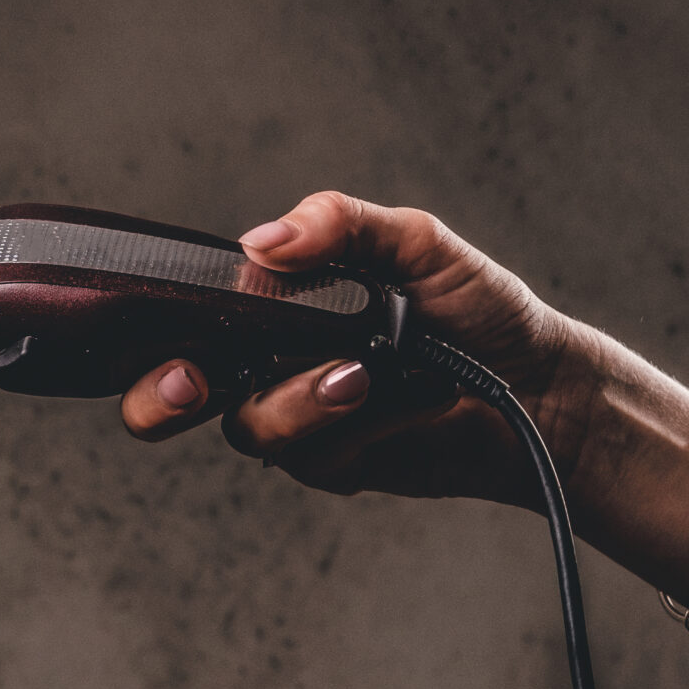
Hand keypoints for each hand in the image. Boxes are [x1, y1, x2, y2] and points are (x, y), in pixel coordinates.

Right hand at [119, 191, 595, 505]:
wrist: (542, 385)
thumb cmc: (478, 310)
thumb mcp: (413, 242)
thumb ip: (339, 224)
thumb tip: (263, 241)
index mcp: (268, 306)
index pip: (179, 316)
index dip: (147, 331)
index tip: (161, 332)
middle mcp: (265, 363)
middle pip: (166, 395)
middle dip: (159, 396)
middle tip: (192, 385)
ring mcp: (294, 417)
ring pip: (248, 425)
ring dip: (295, 402)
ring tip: (361, 375)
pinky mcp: (330, 465)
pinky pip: (309, 455)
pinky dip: (352, 426)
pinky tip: (399, 402)